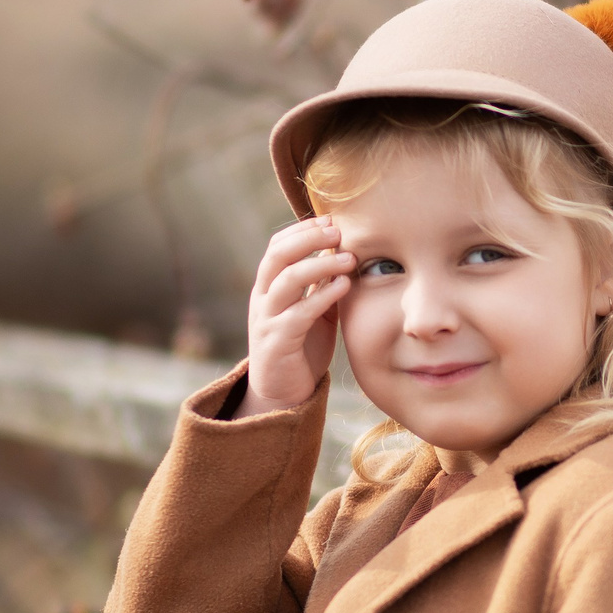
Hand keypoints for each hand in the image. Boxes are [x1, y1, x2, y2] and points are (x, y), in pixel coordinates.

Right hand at [234, 217, 353, 417]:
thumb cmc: (301, 347)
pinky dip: (322, 296)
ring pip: (287, 281)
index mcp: (268, 287)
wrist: (282, 393)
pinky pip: (299, 313)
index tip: (331, 219)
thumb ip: (323, 284)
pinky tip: (344, 286)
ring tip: (349, 258)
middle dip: (308, 238)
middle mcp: (263, 299)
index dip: (302, 229)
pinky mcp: (277, 343)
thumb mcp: (313, 310)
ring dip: (319, 264)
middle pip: (277, 255)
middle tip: (338, 231)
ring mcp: (267, 320)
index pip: (277, 246)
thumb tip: (344, 252)